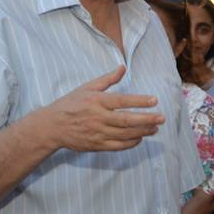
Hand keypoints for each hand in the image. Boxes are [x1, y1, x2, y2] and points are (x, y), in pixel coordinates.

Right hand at [37, 67, 164, 152]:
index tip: (154, 100)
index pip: (122, 101)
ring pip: (125, 134)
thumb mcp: (87, 88)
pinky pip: (118, 146)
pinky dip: (131, 143)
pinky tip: (140, 138)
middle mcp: (98, 118)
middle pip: (126, 120)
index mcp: (96, 101)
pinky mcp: (96, 145)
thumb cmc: (70, 104)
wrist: (52, 126)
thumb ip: (107, 79)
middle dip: (146, 119)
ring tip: (155, 128)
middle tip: (161, 118)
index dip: (139, 101)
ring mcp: (97, 133)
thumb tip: (122, 67)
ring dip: (142, 131)